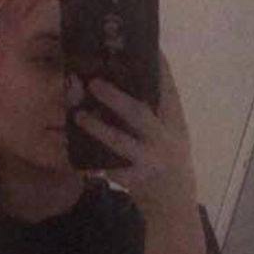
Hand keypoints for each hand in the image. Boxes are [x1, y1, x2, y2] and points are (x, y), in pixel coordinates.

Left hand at [75, 51, 197, 219]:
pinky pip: (109, 167)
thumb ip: (155, 114)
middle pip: (139, 113)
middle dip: (115, 97)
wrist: (173, 207)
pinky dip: (93, 159)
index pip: (168, 90)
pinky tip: (78, 151)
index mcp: (175, 125)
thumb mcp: (171, 136)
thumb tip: (126, 83)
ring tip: (78, 115)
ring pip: (120, 142)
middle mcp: (166, 141)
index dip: (158, 68)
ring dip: (97, 128)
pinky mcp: (136, 181)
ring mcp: (150, 162)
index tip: (145, 46)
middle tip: (93, 83)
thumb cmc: (167, 164)